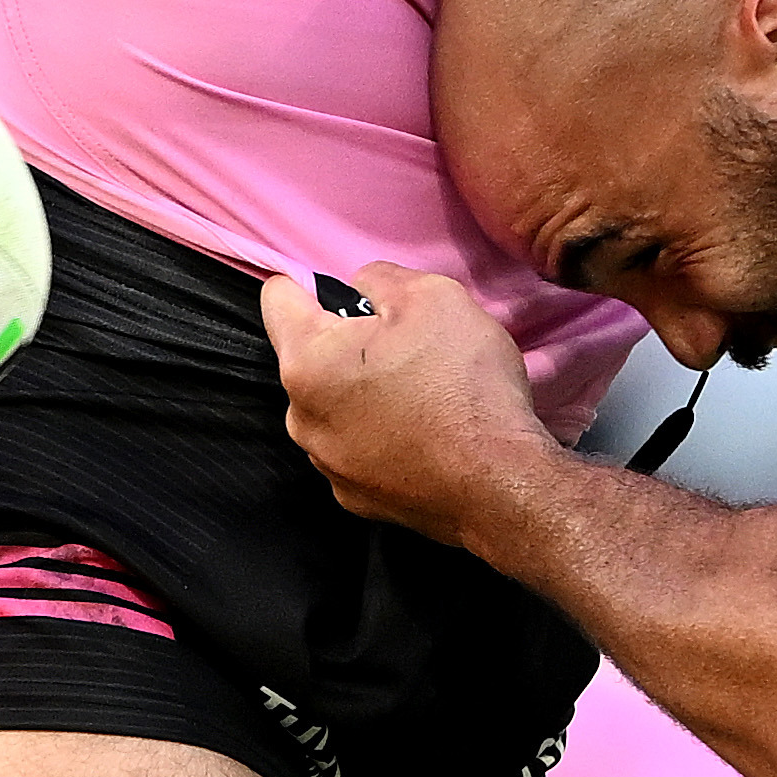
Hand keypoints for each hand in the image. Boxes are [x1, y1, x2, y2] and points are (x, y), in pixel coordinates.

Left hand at [262, 261, 557, 545]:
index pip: (277, 297)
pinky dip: (378, 436)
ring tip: (419, 396)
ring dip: (361, 393)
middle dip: (346, 344)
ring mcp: (326, 464)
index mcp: (306, 361)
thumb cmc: (462, 383)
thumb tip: (359, 288)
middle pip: (309, 357)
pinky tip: (421, 435)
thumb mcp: (433, 296)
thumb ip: (379, 278)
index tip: (354, 295)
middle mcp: (301, 418)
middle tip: (406, 347)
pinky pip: (355, 448)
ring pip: (331, 406)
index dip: (315, 283)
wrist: (499, 482)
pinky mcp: (354, 498)